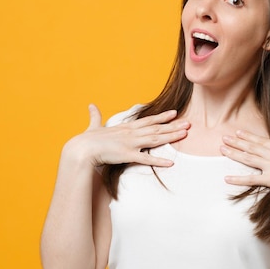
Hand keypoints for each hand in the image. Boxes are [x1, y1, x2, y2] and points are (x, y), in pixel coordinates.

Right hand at [63, 104, 189, 167]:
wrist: (81, 149)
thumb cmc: (86, 139)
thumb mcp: (93, 126)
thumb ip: (95, 116)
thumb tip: (91, 105)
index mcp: (125, 127)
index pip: (148, 120)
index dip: (162, 117)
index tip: (174, 113)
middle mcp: (131, 133)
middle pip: (156, 128)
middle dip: (173, 126)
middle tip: (189, 123)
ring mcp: (131, 144)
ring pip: (155, 139)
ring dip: (171, 137)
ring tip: (185, 134)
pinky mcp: (127, 155)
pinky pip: (146, 159)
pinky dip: (159, 161)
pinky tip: (170, 163)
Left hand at [220, 117, 269, 201]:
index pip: (262, 141)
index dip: (249, 136)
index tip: (238, 132)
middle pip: (251, 147)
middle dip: (236, 142)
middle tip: (223, 137)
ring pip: (248, 159)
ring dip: (233, 154)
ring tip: (221, 149)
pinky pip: (251, 179)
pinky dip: (238, 178)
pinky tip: (226, 178)